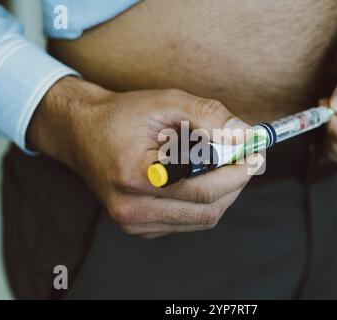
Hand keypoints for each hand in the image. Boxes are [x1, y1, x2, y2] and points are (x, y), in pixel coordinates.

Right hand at [28, 77, 261, 237]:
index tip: (255, 153)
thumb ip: (207, 116)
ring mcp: (134, 224)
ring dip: (224, 193)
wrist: (81, 133)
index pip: (201, 188)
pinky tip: (202, 177)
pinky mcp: (140, 229)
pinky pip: (188, 221)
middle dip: (236, 182)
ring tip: (226, 164)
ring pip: (202, 219)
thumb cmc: (120, 116)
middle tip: (249, 158)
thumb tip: (245, 135)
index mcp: (134, 176)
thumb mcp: (164, 102)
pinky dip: (205, 201)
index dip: (236, 172)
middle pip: (207, 208)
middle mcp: (131, 209)